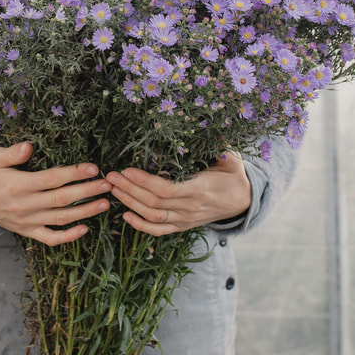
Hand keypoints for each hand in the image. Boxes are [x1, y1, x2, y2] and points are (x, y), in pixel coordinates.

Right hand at [0, 142, 111, 245]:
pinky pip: (50, 238)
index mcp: (18, 185)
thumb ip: (11, 153)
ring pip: (61, 219)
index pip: (52, 179)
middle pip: (62, 199)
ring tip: (105, 204)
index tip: (93, 168)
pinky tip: (85, 229)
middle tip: (108, 185)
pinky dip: (68, 237)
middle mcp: (25, 205)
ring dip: (85, 212)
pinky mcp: (27, 231)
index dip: (74, 173)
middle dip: (87, 192)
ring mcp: (28, 221)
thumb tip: (29, 146)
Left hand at [105, 152, 250, 235]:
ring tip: (113, 189)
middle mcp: (191, 207)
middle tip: (110, 176)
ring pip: (153, 217)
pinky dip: (140, 226)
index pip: (167, 189)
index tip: (127, 169)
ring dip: (130, 204)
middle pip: (154, 203)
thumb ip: (219, 144)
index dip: (145, 182)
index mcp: (200, 189)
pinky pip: (158, 231)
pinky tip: (125, 215)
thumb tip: (207, 124)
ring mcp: (186, 220)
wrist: (244, 201)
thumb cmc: (233, 175)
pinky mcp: (182, 226)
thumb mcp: (230, 157)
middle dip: (129, 189)